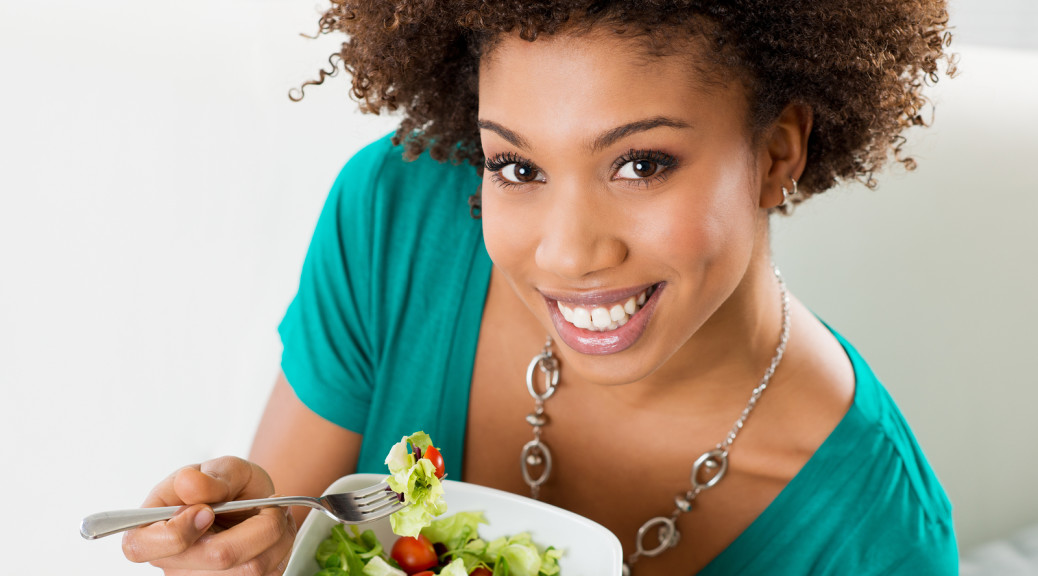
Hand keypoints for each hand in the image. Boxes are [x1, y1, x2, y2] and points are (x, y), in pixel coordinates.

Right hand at [121, 456, 296, 574]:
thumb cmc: (228, 485)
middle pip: (216, 557)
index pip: (141, 547)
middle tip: (267, 503)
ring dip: (275, 534)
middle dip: (256, 524)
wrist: (254, 502)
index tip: (207, 510)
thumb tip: (187, 483)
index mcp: (151, 527)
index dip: (177, 533)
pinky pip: (268, 574)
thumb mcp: (223, 469)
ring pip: (251, 569)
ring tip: (273, 514)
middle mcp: (173, 561)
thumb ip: (209, 477)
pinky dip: (281, 547)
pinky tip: (274, 534)